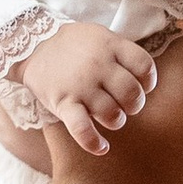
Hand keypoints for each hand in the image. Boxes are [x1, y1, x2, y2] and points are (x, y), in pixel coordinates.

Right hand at [13, 22, 156, 157]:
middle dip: (134, 104)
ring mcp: (81, 86)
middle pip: (132, 94)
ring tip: (111, 118)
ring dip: (117, 120)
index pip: (145, 66)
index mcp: (110, 45)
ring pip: (113, 114)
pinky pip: (82, 129)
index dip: (149, 80)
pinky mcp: (64, 103)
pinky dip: (94, 143)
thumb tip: (143, 78)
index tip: (143, 86)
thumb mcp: (100, 36)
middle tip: (126, 105)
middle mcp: (98, 65)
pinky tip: (102, 147)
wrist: (32, 46)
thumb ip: (121, 52)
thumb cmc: (73, 45)